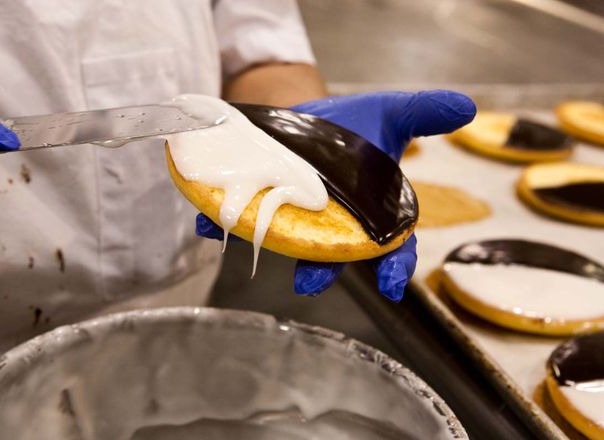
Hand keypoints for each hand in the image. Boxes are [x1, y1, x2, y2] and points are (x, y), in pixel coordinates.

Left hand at [198, 90, 475, 299]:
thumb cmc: (355, 124)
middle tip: (308, 282)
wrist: (306, 115)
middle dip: (322, 270)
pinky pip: (242, 217)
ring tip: (251, 243)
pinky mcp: (262, 204)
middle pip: (332, 253)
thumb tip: (467, 108)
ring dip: (267, 244)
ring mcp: (294, 216)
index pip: (390, 244)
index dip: (394, 266)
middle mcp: (332, 223)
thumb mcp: (390, 111)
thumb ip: (424, 114)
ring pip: (284, 240)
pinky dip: (223, 220)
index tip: (393, 287)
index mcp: (371, 210)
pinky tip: (208, 220)